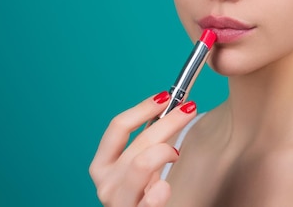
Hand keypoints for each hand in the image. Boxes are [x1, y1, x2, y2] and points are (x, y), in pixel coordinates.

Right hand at [89, 92, 197, 206]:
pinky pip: (153, 197)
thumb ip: (147, 141)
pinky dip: (162, 188)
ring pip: (142, 163)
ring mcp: (120, 202)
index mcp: (102, 166)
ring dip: (165, 152)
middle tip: (190, 109)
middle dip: (169, 121)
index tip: (166, 96)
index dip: (143, 108)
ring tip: (176, 155)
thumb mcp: (139, 167)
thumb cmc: (143, 197)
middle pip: (139, 142)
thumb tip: (171, 106)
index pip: (118, 127)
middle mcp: (105, 184)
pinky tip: (167, 186)